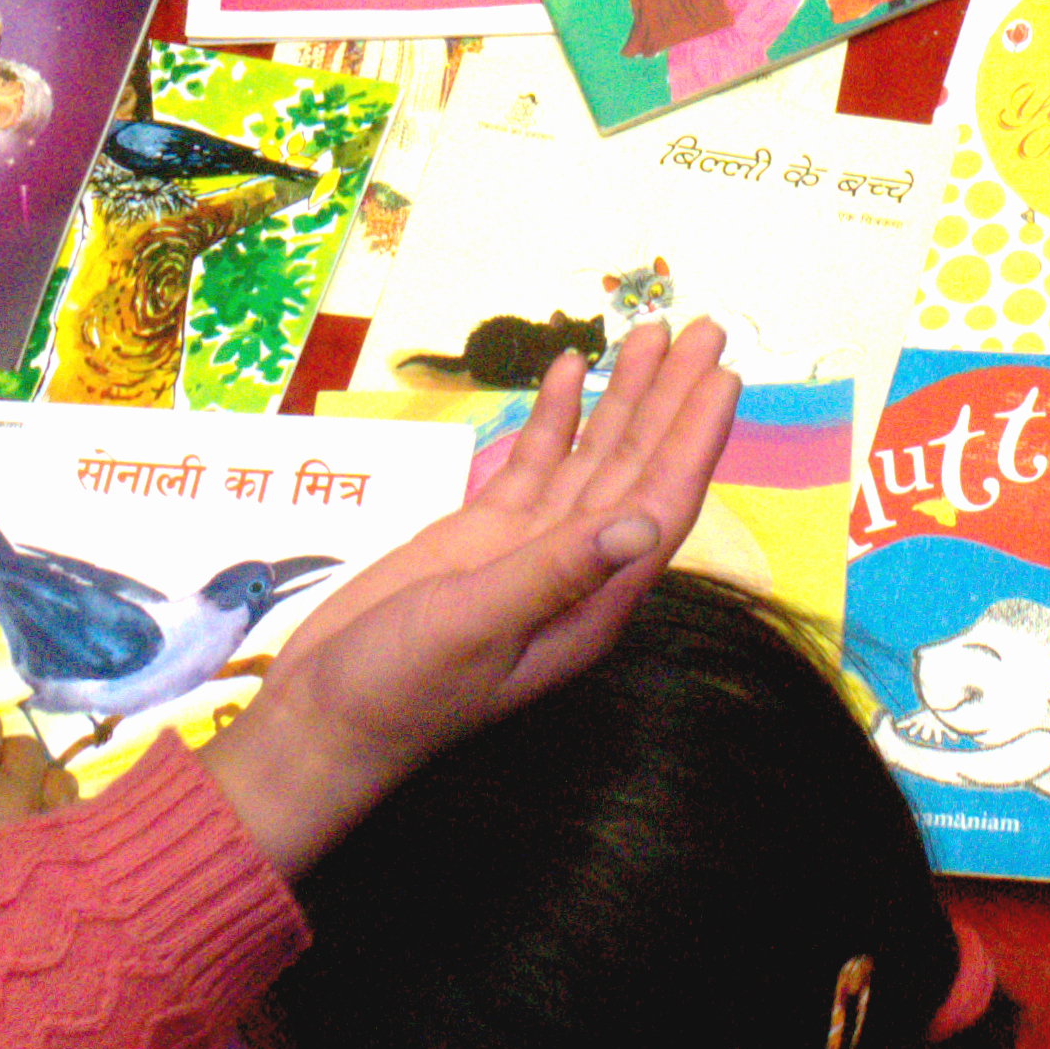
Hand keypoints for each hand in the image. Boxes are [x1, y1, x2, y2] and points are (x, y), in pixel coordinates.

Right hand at [210, 317, 734, 876]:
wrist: (324, 718)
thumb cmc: (401, 692)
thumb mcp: (475, 626)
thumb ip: (553, 574)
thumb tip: (640, 526)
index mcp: (591, 602)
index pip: (660, 506)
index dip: (695, 440)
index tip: (725, 378)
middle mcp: (575, 571)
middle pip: (638, 470)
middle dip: (673, 401)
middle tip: (708, 330)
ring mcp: (530, 549)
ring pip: (593, 459)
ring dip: (626, 398)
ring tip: (656, 334)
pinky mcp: (484, 535)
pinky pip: (536, 464)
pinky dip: (558, 417)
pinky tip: (573, 369)